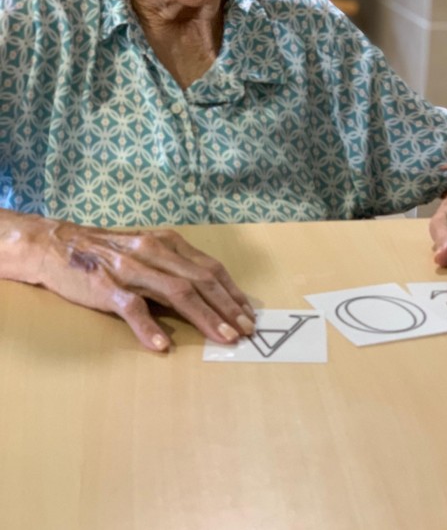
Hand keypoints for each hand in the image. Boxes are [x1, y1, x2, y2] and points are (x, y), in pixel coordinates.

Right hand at [12, 217, 255, 351]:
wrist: (56, 245)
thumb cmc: (108, 252)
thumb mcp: (147, 251)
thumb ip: (175, 268)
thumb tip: (209, 296)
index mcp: (168, 243)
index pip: (210, 268)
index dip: (232, 292)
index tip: (249, 313)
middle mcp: (154, 251)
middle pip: (201, 280)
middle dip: (227, 306)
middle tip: (246, 330)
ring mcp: (130, 268)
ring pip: (176, 292)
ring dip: (204, 316)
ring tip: (223, 336)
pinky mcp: (105, 286)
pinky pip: (131, 307)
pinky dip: (148, 326)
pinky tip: (162, 345)